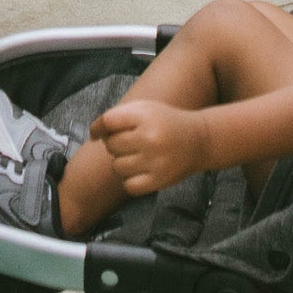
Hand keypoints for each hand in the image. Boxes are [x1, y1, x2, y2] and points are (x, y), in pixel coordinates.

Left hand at [89, 98, 213, 198]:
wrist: (199, 140)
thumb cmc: (165, 122)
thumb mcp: (145, 108)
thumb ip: (119, 116)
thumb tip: (94, 133)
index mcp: (145, 116)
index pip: (108, 122)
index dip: (98, 128)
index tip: (96, 133)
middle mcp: (149, 138)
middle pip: (111, 145)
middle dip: (114, 143)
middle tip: (128, 142)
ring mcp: (154, 161)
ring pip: (117, 166)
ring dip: (121, 161)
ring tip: (135, 155)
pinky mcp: (158, 181)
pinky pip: (128, 185)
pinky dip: (129, 179)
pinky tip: (139, 170)